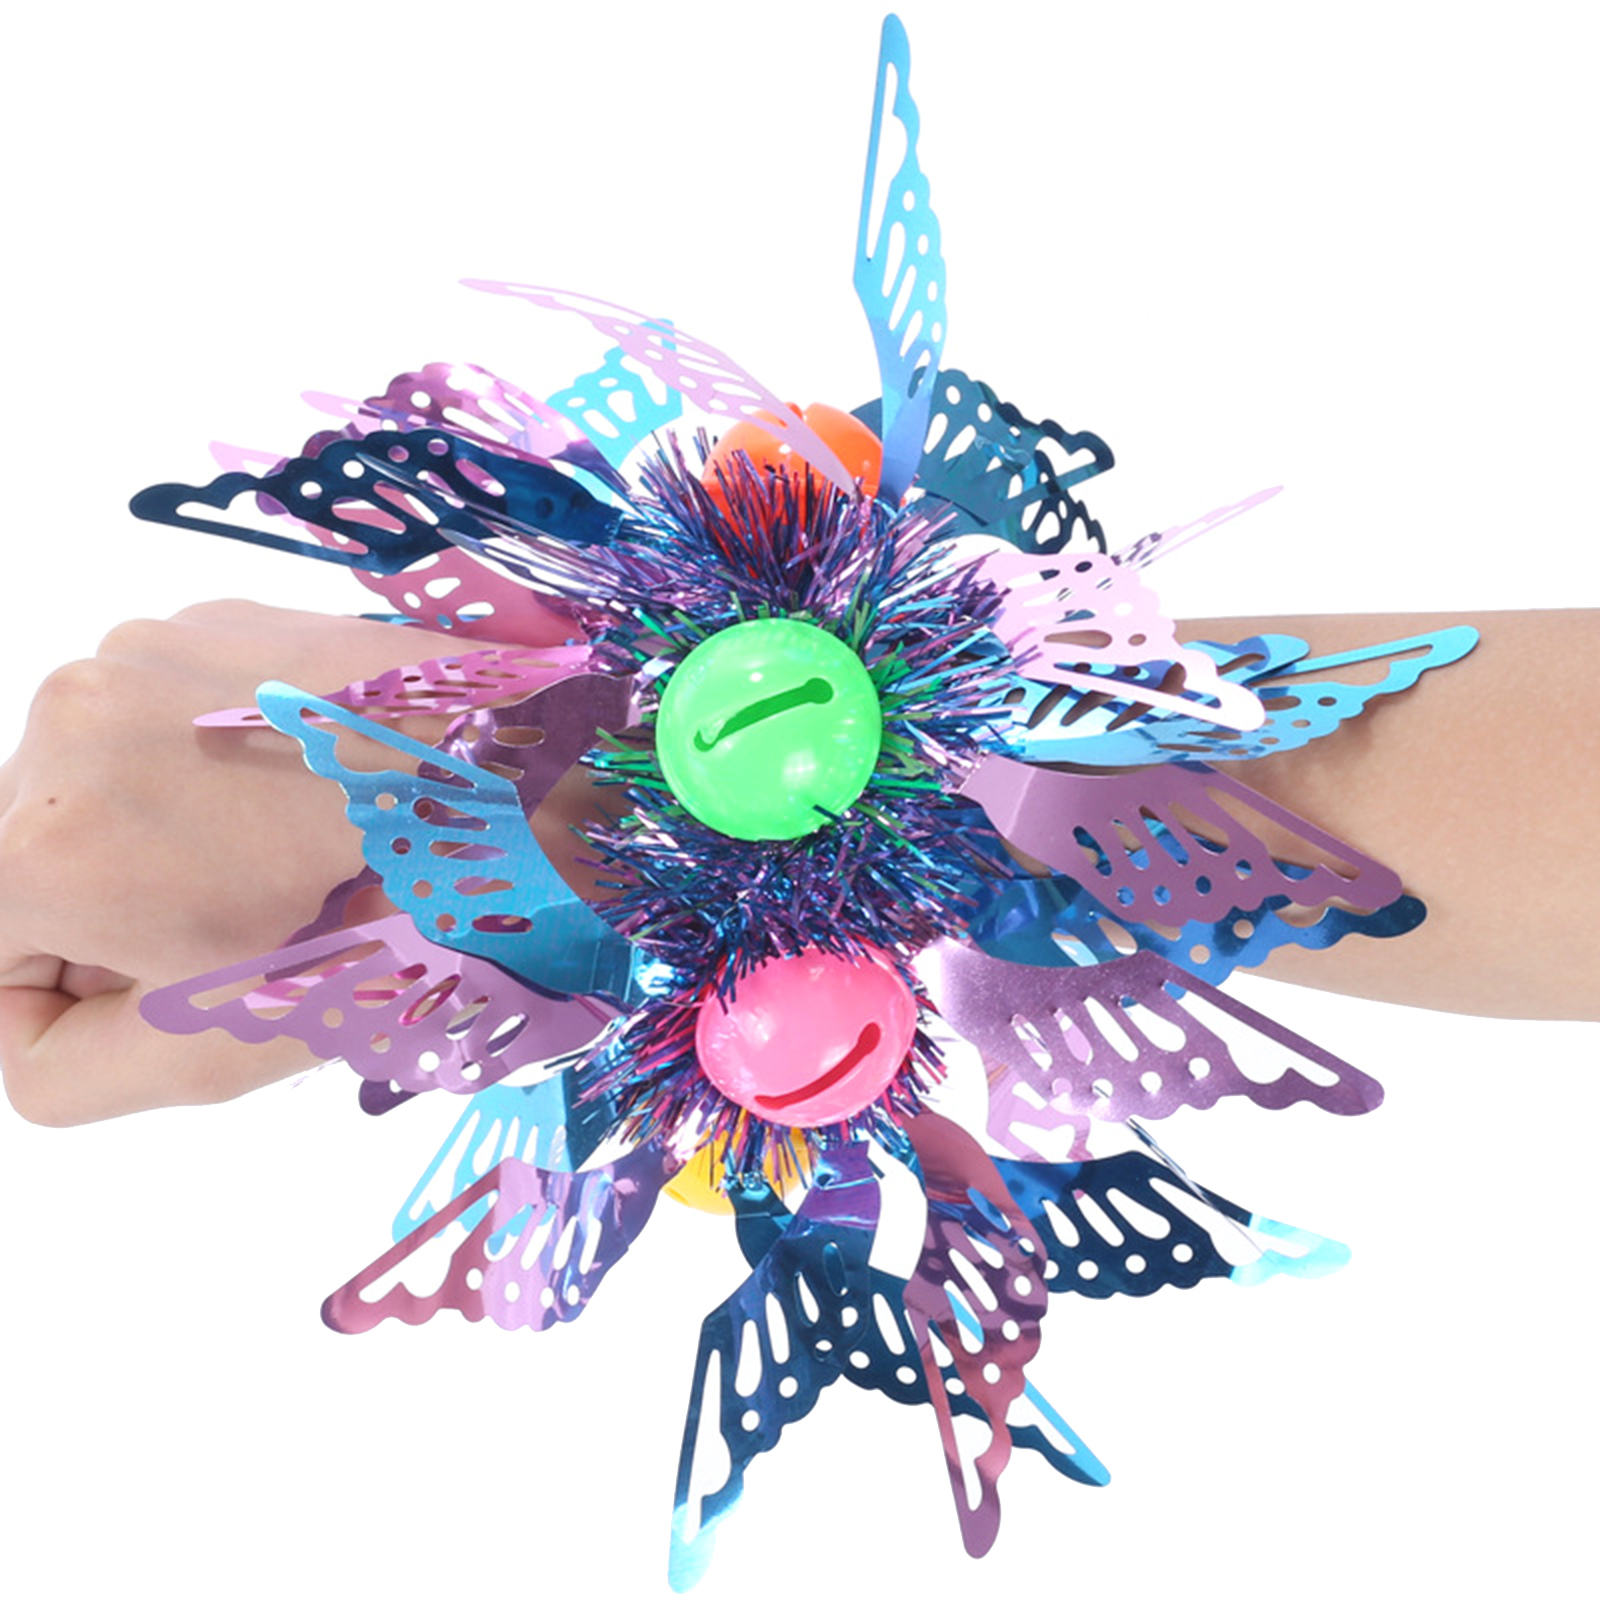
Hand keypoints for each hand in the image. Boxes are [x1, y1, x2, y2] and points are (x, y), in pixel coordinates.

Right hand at [0, 600, 570, 1124]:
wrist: (531, 779)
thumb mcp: (214, 1047)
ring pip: (96, 783)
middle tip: (258, 920)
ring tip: (292, 849)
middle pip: (34, 857)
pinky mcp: (209, 617)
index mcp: (39, 845)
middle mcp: (58, 722)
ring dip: (166, 833)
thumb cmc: (393, 919)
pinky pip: (158, 715)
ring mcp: (136, 650)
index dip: (75, 994)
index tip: (178, 984)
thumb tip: (16, 1024)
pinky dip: (206, 761)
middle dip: (124, 908)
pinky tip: (304, 786)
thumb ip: (62, 1069)